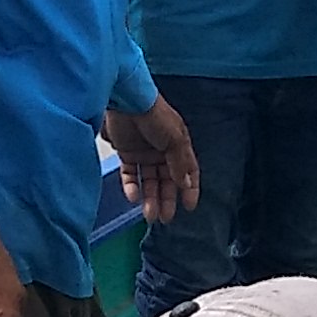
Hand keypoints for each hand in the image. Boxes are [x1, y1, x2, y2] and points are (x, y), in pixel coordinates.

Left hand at [106, 99, 199, 223]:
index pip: (188, 172)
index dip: (189, 190)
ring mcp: (144, 152)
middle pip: (166, 181)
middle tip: (165, 217)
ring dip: (150, 198)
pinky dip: (131, 186)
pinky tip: (134, 196)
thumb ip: (180, 163)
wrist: (127, 99)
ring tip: (149, 214)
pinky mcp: (126, 152)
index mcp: (179, 146)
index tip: (188, 207)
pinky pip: (130, 174)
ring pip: (149, 181)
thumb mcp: (174, 139)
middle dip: (166, 200)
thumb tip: (185, 185)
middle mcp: (163, 151)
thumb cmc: (155, 114)